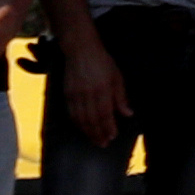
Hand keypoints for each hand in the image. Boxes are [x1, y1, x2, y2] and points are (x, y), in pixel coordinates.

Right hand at [49, 32, 127, 147]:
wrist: (80, 50)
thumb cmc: (102, 62)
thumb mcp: (117, 77)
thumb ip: (121, 97)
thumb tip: (128, 114)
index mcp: (103, 90)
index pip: (105, 114)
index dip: (108, 128)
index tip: (112, 137)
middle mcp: (88, 94)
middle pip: (92, 120)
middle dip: (98, 134)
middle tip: (103, 144)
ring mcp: (75, 94)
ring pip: (81, 119)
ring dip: (88, 131)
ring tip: (94, 140)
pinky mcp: (67, 94)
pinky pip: (71, 113)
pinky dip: (77, 123)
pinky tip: (82, 128)